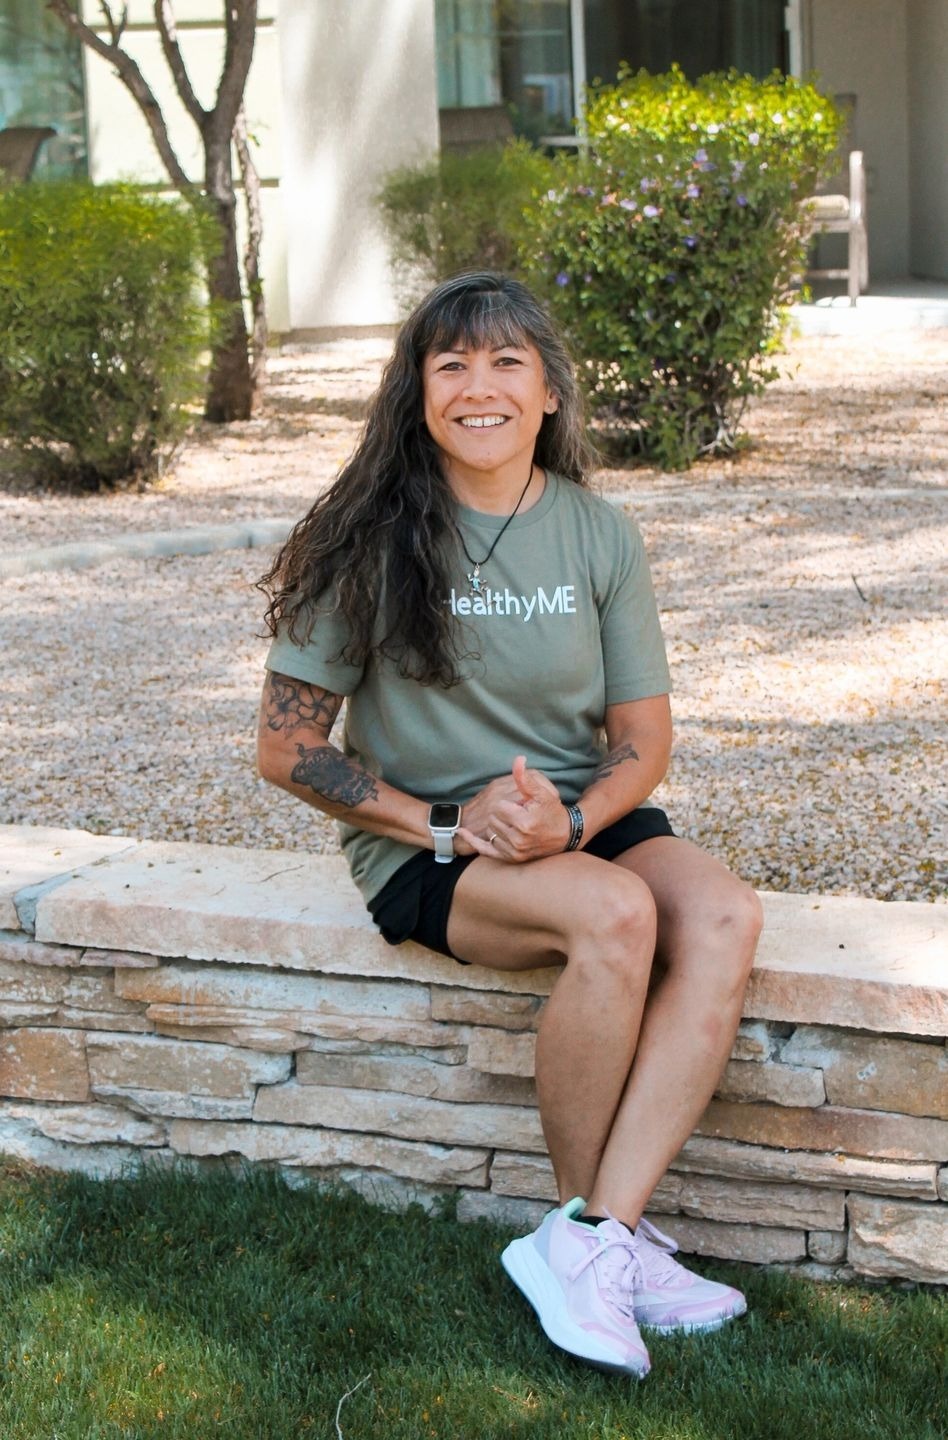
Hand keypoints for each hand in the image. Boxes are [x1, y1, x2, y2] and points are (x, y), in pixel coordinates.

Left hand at [456, 755, 570, 862]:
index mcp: (523, 822)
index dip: (508, 803)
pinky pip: (486, 849)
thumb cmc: (553, 811)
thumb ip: (526, 778)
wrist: (565, 835)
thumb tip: (518, 759)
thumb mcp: (542, 793)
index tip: (520, 805)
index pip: (499, 807)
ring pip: (491, 831)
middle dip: (503, 814)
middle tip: (518, 814)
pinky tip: (463, 832)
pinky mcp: (511, 858)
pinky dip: (473, 841)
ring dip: (497, 825)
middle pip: (493, 819)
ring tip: (513, 823)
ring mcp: (514, 851)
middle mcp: (518, 839)